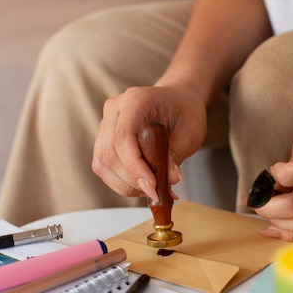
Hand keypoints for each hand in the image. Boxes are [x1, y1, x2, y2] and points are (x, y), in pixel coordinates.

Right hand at [92, 85, 206, 200]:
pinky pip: (104, 168)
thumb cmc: (185, 112)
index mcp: (135, 100)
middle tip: (158, 193)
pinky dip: (122, 183)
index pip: (123, 137)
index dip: (134, 167)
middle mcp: (114, 110)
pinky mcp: (105, 141)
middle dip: (132, 181)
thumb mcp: (190, 133)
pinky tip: (143, 185)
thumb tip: (169, 180)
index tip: (153, 187)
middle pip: (108, 154)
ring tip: (152, 190)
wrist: (179, 102)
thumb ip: (175, 156)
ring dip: (126, 185)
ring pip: (103, 164)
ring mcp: (106, 125)